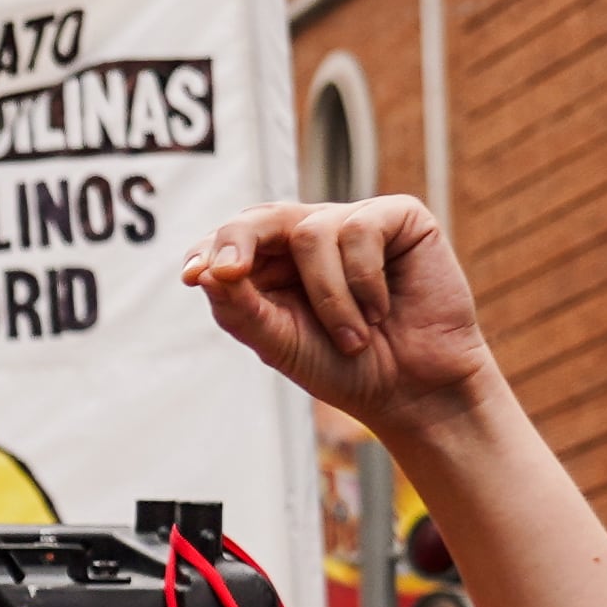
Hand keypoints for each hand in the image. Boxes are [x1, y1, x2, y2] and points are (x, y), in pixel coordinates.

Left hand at [182, 197, 494, 440]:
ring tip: (354, 337)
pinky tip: (383, 310)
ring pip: (311, 233)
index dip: (209, 249)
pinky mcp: (399, 217)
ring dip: (328, 297)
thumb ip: (240, 308)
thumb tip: (205, 272)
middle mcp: (310, 236)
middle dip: (239, 241)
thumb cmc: (345, 368)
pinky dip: (364, 282)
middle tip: (228, 272)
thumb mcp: (279, 342)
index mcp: (274, 264)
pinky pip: (359, 230)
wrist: (414, 389)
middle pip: (261, 217)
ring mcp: (353, 222)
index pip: (232, 241)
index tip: (192, 276)